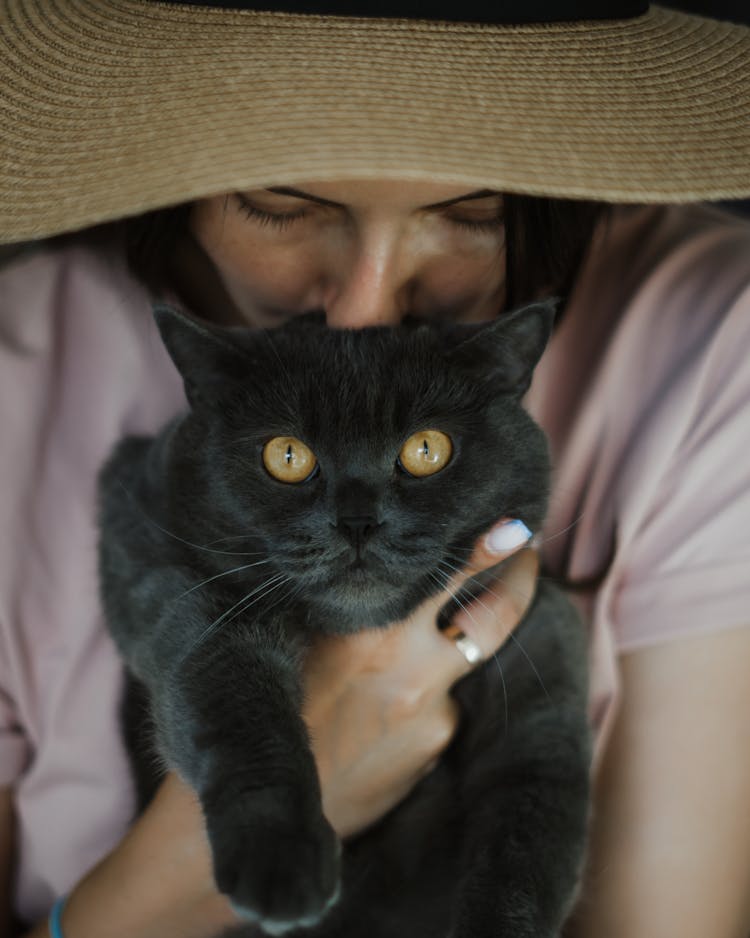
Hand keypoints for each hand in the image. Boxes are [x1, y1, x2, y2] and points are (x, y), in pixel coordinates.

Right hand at [302, 519, 537, 838]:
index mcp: (370, 628)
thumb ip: (359, 602)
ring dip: (446, 651)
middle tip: (529, 554)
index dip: (489, 548)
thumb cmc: (279, 696)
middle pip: (493, 616)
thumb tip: (402, 569)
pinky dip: (423, 700)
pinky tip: (380, 719)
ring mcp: (431, 713)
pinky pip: (440, 709)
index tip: (516, 528)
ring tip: (405, 662)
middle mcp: (410, 667)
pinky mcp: (434, 748)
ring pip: (459, 663)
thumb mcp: (307, 633)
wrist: (272, 786)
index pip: (447, 575)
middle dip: (519, 582)